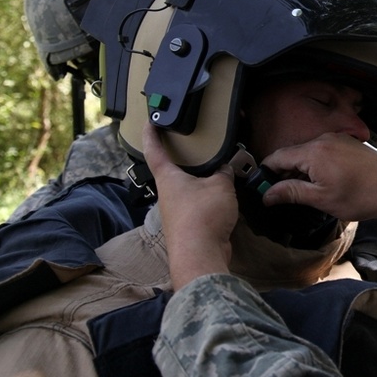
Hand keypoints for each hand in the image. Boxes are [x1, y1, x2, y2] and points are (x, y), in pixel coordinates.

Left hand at [142, 123, 237, 289]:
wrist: (200, 254)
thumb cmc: (202, 216)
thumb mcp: (220, 185)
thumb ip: (224, 172)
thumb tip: (226, 168)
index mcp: (168, 178)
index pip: (154, 150)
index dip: (151, 134)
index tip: (150, 122)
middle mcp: (168, 194)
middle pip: (172, 171)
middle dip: (183, 160)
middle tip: (194, 148)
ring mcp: (176, 212)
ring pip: (187, 190)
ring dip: (200, 182)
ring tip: (218, 174)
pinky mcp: (188, 226)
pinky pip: (198, 206)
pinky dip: (208, 199)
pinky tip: (222, 200)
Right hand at [259, 133, 376, 258]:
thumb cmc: (362, 196)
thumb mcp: (322, 199)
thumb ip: (291, 193)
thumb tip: (267, 194)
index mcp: (314, 151)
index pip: (277, 157)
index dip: (266, 173)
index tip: (262, 188)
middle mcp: (324, 139)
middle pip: (292, 154)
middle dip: (284, 173)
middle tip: (284, 196)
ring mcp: (338, 139)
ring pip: (308, 153)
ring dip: (302, 170)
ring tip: (308, 192)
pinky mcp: (349, 143)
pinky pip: (323, 151)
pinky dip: (317, 165)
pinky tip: (325, 183)